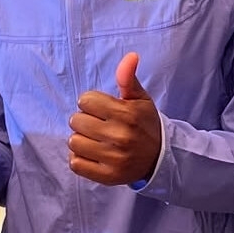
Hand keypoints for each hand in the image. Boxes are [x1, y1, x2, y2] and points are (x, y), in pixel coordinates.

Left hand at [68, 52, 160, 185]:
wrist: (159, 158)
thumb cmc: (144, 124)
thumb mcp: (140, 99)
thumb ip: (128, 78)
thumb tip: (131, 56)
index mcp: (126, 114)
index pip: (85, 100)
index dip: (91, 103)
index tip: (102, 109)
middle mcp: (120, 136)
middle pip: (76, 120)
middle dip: (84, 120)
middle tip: (98, 125)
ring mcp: (113, 158)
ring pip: (73, 142)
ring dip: (81, 139)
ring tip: (95, 140)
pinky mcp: (107, 176)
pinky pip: (75, 163)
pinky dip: (80, 159)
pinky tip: (93, 154)